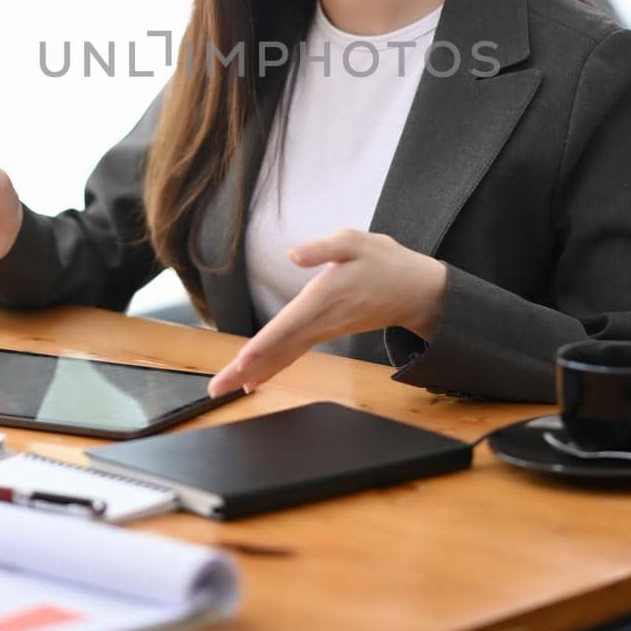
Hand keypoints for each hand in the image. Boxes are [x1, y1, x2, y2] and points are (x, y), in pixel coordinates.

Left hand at [207, 229, 447, 396]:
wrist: (415, 291)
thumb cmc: (384, 261)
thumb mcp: (356, 241)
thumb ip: (323, 247)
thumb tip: (293, 253)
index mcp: (323, 297)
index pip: (288, 325)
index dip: (263, 343)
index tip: (241, 362)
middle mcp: (320, 320)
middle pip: (278, 348)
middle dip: (245, 369)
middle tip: (215, 389)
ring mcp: (323, 330)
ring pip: (283, 355)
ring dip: (253, 372)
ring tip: (224, 388)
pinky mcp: (324, 332)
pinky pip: (293, 353)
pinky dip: (273, 366)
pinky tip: (255, 378)